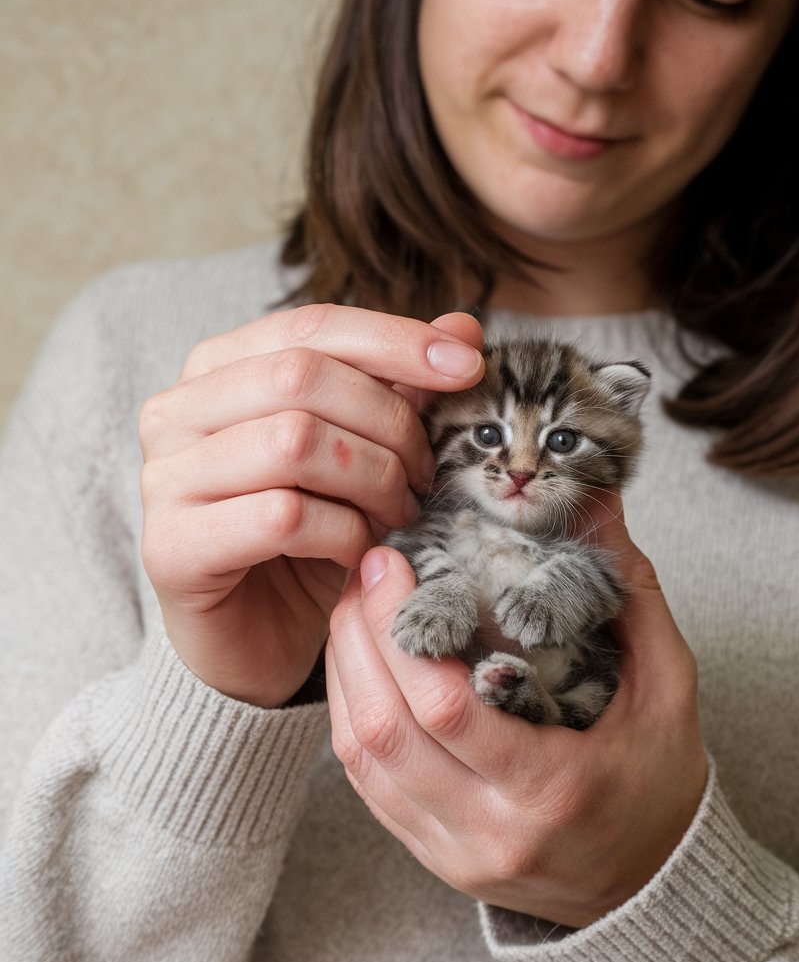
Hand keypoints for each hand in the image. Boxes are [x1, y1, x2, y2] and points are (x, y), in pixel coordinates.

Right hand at [139, 305, 483, 707]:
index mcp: (218, 368)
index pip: (313, 326)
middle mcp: (177, 411)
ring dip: (373, 480)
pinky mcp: (171, 546)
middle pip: (304, 377)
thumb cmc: (308, 534)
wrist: (254, 634)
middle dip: (391, 423)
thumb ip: (400, 388)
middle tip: (428, 475)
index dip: (397, 340)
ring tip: (399, 514)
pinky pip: (282, 517)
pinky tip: (360, 550)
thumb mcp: (361, 452)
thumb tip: (464, 328)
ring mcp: (165, 478)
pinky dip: (343, 532)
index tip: (470, 366)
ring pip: (295, 441)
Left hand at [326, 492, 706, 927]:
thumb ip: (633, 595)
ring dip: (343, 671)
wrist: (647, 884)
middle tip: (364, 571)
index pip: (448, 711)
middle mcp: (489, 831)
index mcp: (552, 790)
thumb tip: (602, 503)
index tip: (393, 562)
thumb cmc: (659, 780)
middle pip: (386, 729)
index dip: (402, 629)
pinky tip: (356, 665)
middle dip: (359, 636)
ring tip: (352, 608)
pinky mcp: (429, 854)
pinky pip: (365, 784)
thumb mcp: (669, 686)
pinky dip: (351, 713)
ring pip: (361, 757)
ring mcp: (450, 851)